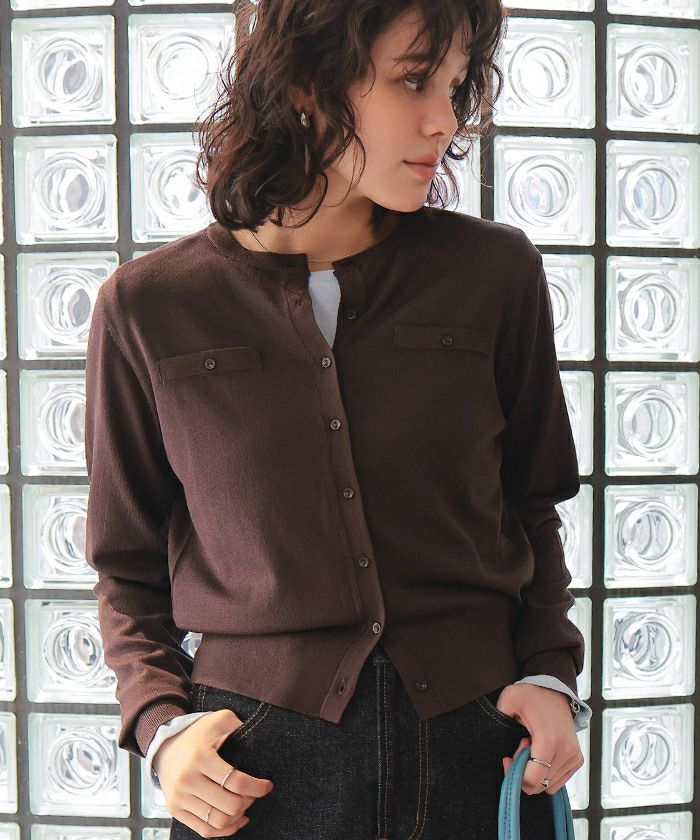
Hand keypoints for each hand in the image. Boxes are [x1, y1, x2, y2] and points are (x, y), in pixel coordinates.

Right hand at [153, 709, 273, 836]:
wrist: (165, 747)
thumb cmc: (197, 734)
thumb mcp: (218, 720)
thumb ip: (238, 724)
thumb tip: (260, 736)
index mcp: (200, 757)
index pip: (236, 781)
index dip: (257, 787)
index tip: (267, 786)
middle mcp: (187, 779)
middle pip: (229, 805)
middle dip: (249, 801)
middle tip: (254, 794)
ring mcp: (179, 797)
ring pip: (218, 821)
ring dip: (238, 816)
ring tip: (245, 804)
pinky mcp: (175, 810)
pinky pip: (204, 830)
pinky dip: (224, 830)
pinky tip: (236, 819)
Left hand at [498, 683, 583, 795]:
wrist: (554, 689)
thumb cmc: (531, 695)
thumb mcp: (509, 700)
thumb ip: (498, 718)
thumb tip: (494, 738)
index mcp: (550, 739)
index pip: (532, 779)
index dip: (515, 774)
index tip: (509, 757)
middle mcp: (566, 751)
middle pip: (539, 785)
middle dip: (524, 772)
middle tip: (519, 750)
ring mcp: (574, 757)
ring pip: (548, 786)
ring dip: (535, 772)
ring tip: (531, 749)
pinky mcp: (577, 760)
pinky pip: (557, 782)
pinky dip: (545, 773)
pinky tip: (541, 753)